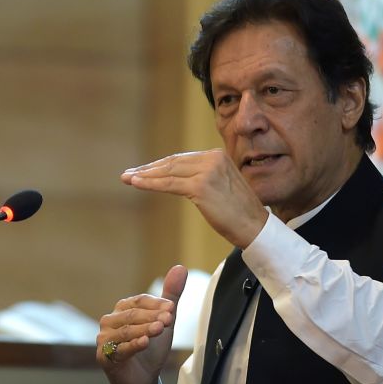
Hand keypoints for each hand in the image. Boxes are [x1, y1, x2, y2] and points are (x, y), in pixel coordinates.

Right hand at [96, 265, 187, 383]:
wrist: (143, 382)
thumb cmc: (151, 350)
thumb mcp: (164, 322)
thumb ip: (171, 296)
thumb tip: (180, 268)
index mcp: (122, 310)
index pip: (138, 301)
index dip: (156, 304)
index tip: (172, 309)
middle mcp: (109, 322)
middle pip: (132, 315)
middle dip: (152, 316)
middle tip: (170, 319)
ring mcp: (104, 339)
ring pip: (126, 331)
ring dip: (145, 329)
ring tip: (161, 329)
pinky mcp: (104, 357)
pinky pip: (120, 349)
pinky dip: (133, 344)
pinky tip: (145, 342)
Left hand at [121, 149, 267, 247]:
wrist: (254, 227)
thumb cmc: (239, 214)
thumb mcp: (221, 187)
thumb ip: (204, 178)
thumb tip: (180, 179)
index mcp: (217, 156)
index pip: (182, 158)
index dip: (160, 165)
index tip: (143, 171)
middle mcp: (212, 159)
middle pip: (172, 162)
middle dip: (148, 169)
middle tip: (129, 174)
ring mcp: (207, 171)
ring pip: (168, 171)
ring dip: (145, 176)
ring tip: (127, 179)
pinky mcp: (201, 186)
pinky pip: (169, 184)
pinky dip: (151, 183)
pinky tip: (136, 183)